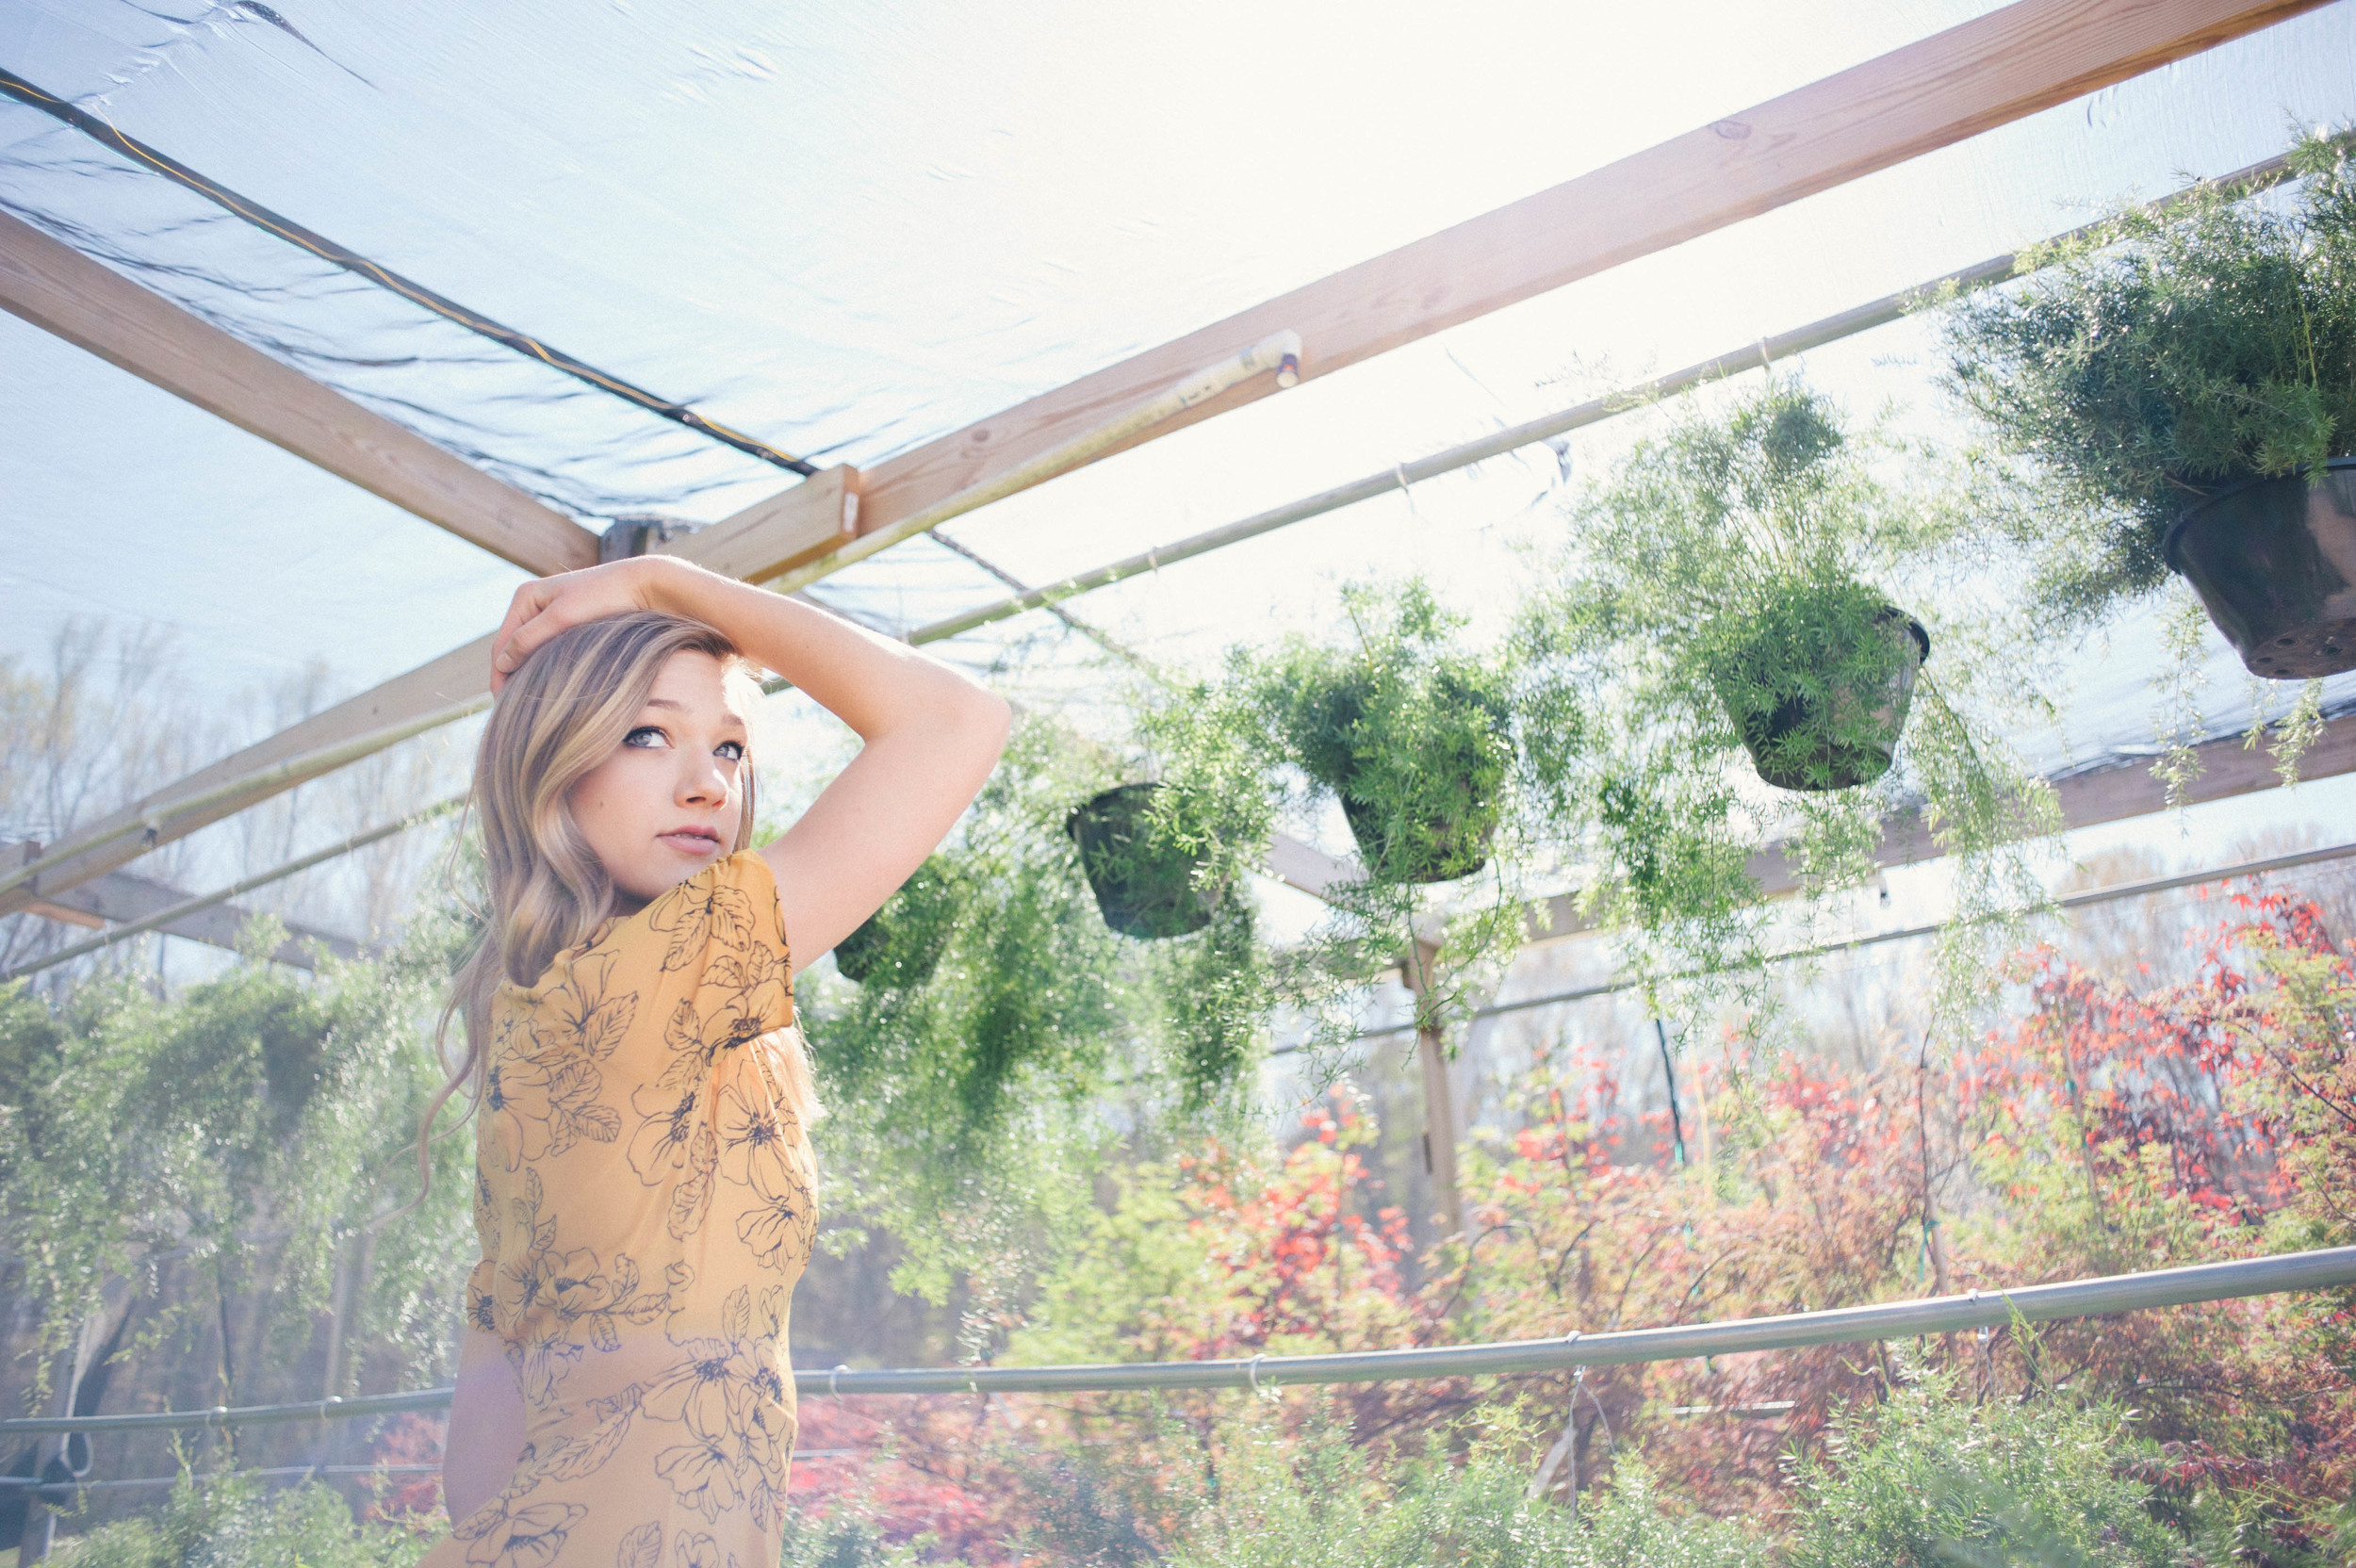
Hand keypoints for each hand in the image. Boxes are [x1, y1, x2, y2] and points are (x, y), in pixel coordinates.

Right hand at [490, 558, 690, 692]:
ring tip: (530, 704)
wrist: (643, 587)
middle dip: (511, 678)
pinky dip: (544, 668)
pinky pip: (547, 651)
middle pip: (512, 650)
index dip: (499, 676)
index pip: (502, 644)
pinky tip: (549, 687)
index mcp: (525, 597)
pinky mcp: (568, 626)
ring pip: (530, 652)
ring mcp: (550, 615)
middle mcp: (534, 605)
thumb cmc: (605, 597)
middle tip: (515, 712)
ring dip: (527, 675)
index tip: (504, 704)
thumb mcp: (562, 617)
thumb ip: (529, 639)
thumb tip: (501, 664)